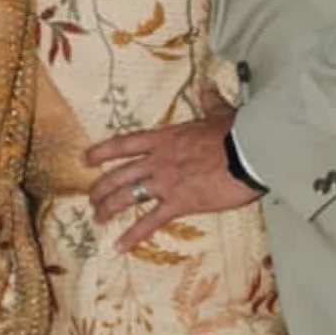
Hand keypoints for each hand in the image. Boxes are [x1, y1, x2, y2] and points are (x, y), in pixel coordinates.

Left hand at [87, 111, 260, 250]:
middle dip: (101, 187)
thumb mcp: (219, 113)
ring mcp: (166, 183)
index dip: (102, 152)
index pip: (125, 145)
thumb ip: (210, 102)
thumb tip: (209, 88)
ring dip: (109, 208)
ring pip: (127, 197)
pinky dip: (133, 236)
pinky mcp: (179, 203)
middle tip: (91, 197)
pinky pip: (150, 222)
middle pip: (119, 175)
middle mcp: (158, 161)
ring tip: (98, 218)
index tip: (86, 159)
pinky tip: (119, 246)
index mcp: (165, 139)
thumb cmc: (235, 134)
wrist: (249, 154)